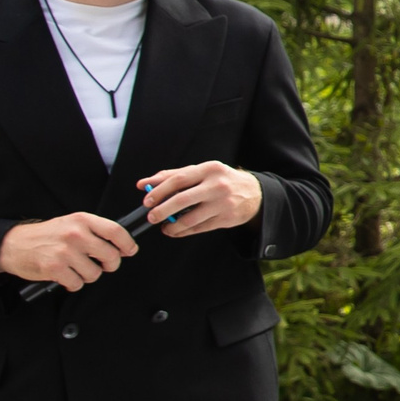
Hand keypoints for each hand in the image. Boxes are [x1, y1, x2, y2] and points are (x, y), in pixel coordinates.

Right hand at [0, 212, 138, 291]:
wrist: (13, 244)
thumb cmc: (46, 235)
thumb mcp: (71, 223)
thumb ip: (94, 231)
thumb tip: (121, 246)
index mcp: (82, 220)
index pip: (116, 231)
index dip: (127, 244)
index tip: (130, 251)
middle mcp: (75, 234)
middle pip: (111, 256)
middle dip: (109, 265)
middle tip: (101, 265)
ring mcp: (65, 251)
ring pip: (95, 273)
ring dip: (88, 275)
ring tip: (76, 268)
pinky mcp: (55, 268)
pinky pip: (78, 283)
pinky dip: (73, 284)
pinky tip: (65, 276)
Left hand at [138, 161, 263, 235]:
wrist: (255, 192)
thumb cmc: (222, 180)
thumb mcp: (202, 172)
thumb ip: (173, 176)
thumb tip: (143, 184)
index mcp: (209, 169)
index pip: (179, 179)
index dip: (159, 190)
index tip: (146, 200)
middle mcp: (217, 185)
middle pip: (183, 199)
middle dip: (163, 210)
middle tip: (151, 216)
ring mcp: (223, 203)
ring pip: (191, 218)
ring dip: (173, 225)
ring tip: (164, 227)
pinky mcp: (227, 218)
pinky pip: (200, 228)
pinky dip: (184, 231)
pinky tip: (176, 231)